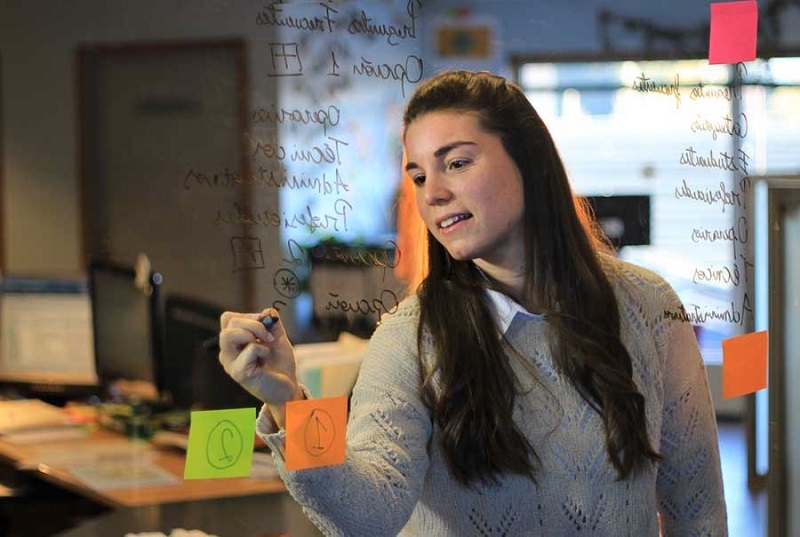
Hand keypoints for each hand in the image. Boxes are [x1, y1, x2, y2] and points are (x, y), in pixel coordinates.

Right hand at [218, 308, 302, 427]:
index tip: (264, 325)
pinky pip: (249, 349)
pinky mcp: (239, 373)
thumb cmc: (280, 363)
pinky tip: (266, 358)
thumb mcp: (277, 337)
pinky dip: (262, 349)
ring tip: (265, 344)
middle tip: (268, 336)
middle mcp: (227, 352)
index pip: (228, 318)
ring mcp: (230, 363)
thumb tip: (267, 312)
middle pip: (229, 323)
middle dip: (253, 323)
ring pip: (229, 334)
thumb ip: (271, 323)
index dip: (247, 316)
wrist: (288, 387)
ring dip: (252, 333)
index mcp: (233, 343)